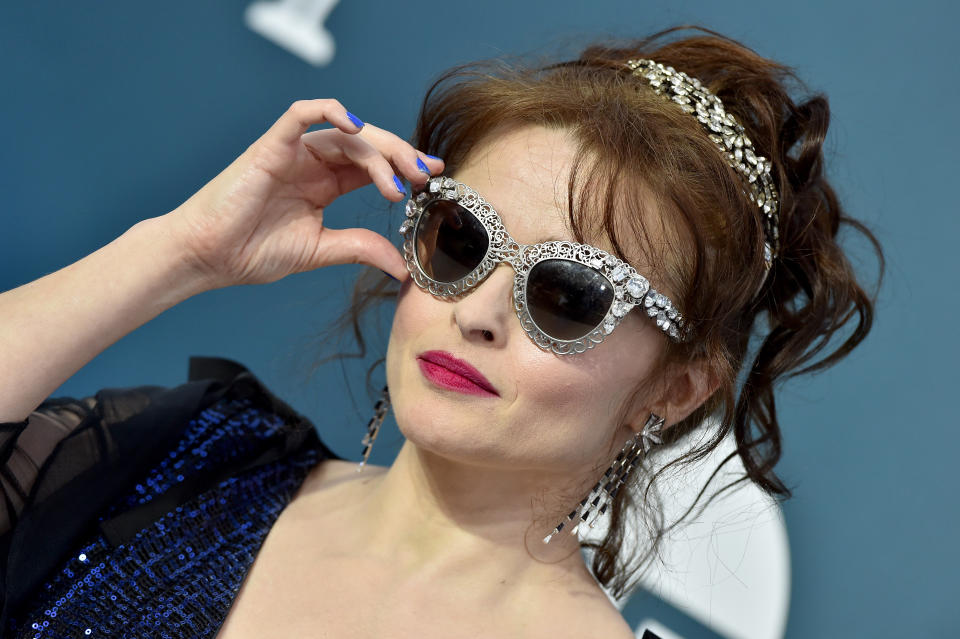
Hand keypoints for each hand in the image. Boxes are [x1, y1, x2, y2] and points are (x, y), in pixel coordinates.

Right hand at [161, 98, 442, 289]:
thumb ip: (360, 249)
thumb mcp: (319, 251)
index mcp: (325, 184)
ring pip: (346, 133)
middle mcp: (313, 163)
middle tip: (425, 176)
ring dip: (378, 152)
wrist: (207, 257)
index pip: (374, 165)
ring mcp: (293, 152)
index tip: (434, 179)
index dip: (404, 167)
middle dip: (401, 156)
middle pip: (368, 145)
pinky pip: (300, 115)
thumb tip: (403, 268)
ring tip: (399, 179)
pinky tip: (357, 127)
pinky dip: (330, 111)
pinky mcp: (271, 146)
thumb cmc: (251, 251)